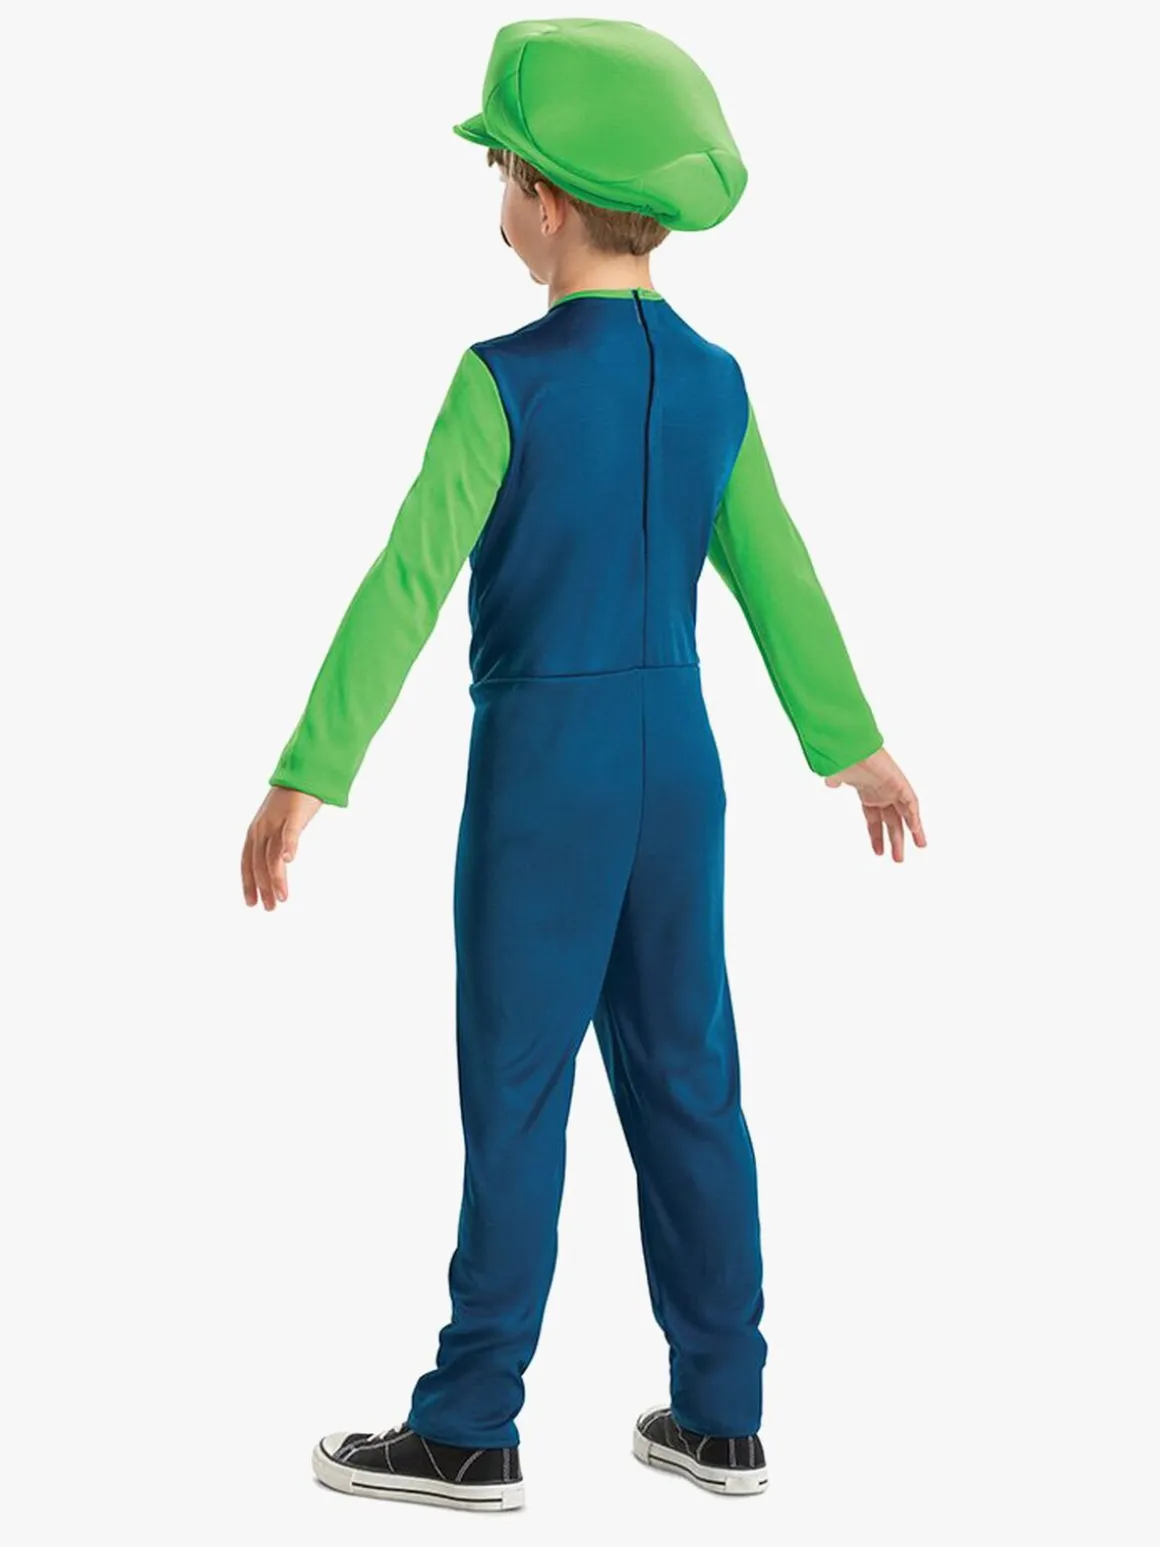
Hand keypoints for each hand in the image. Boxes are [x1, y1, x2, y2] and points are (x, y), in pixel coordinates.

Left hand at [241, 787, 322, 909]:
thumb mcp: (279, 823)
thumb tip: (279, 861)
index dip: (248, 883)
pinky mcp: (293, 814)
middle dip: (263, 888)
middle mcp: (261, 827)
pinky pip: (289, 833)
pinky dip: (289, 847)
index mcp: (255, 831)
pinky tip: (290, 861)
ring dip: (277, 878)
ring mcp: (276, 821)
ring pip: (273, 855)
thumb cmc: (294, 800)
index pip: (246, 862)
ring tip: (282, 898)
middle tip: (270, 908)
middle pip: (258, 863)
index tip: (251, 904)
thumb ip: (276, 841)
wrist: (305, 772)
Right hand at [825, 748, 925, 861]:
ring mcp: (893, 789)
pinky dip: (914, 817)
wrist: (852, 747)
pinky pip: (911, 804)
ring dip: (911, 833)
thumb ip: (835, 780)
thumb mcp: (838, 774)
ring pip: (905, 816)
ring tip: (918, 848)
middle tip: (898, 859)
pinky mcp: (900, 784)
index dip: (876, 837)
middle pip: (892, 822)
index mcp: (868, 794)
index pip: (874, 821)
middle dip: (895, 841)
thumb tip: (830, 782)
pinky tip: (916, 830)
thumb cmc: (845, 757)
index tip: (878, 852)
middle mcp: (883, 794)